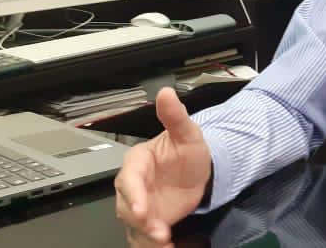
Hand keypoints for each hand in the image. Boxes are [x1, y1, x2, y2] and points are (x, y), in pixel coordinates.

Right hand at [115, 88, 212, 247]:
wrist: (198, 172)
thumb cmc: (187, 151)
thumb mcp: (187, 133)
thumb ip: (175, 116)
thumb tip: (166, 93)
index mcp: (137, 163)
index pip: (129, 180)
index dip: (133, 195)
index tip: (141, 208)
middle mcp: (133, 187)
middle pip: (127, 208)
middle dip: (141, 221)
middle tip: (160, 232)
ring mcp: (140, 206)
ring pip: (134, 226)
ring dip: (147, 238)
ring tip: (166, 244)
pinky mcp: (149, 222)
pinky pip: (145, 238)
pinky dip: (154, 245)